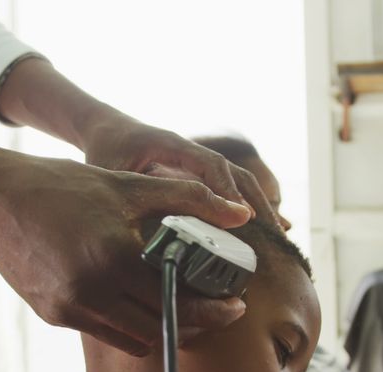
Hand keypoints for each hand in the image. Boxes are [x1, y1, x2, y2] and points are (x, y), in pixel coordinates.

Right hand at [0, 149, 252, 354]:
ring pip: (136, 340)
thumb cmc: (63, 186)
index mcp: (115, 257)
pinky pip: (107, 333)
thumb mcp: (128, 186)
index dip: (212, 310)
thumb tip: (243, 214)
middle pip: (162, 329)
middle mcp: (92, 291)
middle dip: (195, 325)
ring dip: (163, 330)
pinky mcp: (55, 316)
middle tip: (217, 311)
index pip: (177, 301)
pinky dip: (131, 326)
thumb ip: (190, 198)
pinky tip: (142, 304)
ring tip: (181, 309)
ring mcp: (71, 308)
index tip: (235, 306)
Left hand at [80, 113, 278, 227]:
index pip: (211, 166)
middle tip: (275, 232)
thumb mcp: (111, 172)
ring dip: (258, 203)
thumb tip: (152, 226)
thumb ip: (132, 192)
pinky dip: (247, 204)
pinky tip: (261, 225)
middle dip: (257, 201)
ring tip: (279, 232)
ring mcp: (196, 160)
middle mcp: (191, 151)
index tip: (245, 217)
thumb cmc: (104, 149)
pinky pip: (229, 185)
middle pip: (235, 172)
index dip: (229, 192)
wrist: (104, 128)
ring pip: (237, 178)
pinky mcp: (197, 172)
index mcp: (173, 145)